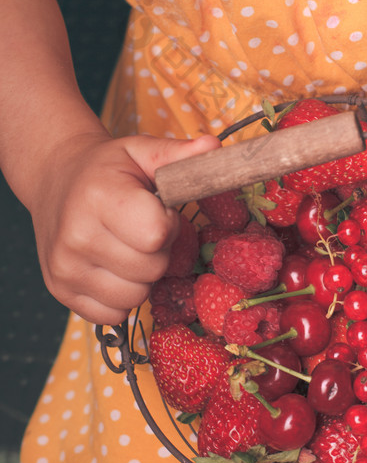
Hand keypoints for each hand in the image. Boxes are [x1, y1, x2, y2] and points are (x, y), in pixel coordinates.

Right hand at [29, 131, 220, 324]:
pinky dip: (121, 298)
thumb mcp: (143, 153)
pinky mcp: (60, 291)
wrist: (56, 179)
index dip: (168, 225)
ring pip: (135, 297)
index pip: (156, 235)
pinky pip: (113, 314)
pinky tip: (114, 269)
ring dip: (142, 277)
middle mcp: (76, 235)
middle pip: (151, 269)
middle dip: (159, 252)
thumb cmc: (109, 169)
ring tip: (129, 248)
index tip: (157, 211)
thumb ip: (180, 155)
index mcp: (100, 196)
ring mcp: (64, 268)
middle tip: (143, 230)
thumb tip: (215, 147)